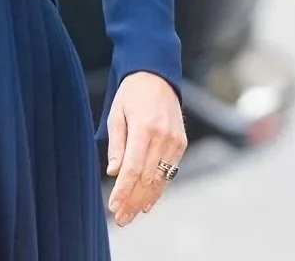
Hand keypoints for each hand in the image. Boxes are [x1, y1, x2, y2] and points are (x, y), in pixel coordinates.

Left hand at [105, 72, 186, 227]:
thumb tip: (114, 172)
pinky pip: (169, 172)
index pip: (132, 168)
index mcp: (144, 127)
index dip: (123, 191)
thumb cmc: (132, 94)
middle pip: (146, 178)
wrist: (158, 75)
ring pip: (159, 179)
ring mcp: (175, 140)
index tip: (113, 207)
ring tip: (131, 216)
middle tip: (120, 219)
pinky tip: (148, 203)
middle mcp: (162, 136)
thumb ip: (116, 144)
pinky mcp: (181, 143)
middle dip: (132, 201)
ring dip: (145, 200)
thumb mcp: (117, 114)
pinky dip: (159, 189)